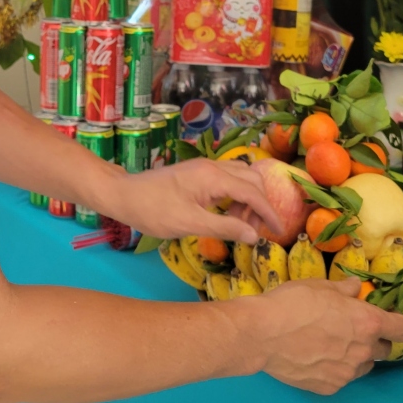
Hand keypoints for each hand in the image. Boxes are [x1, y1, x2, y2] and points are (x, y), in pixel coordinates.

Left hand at [102, 158, 284, 241]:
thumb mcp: (190, 224)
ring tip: (236, 224)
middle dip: (259, 204)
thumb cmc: (153, 211)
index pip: (253, 192)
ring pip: (241, 178)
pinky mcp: (197, 174)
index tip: (279, 232)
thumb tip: (254, 236)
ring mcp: (205, 168)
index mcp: (213, 176)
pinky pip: (227, 181)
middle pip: (253, 179)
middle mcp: (213, 167)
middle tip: (252, 230)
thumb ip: (225, 228)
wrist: (123, 195)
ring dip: (247, 200)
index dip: (269, 212)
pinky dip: (234, 197)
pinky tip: (224, 215)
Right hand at [246, 278, 402, 394]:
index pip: (401, 328)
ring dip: (356, 355)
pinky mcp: (330, 387)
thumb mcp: (320, 286)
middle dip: (374, 339)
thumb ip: (344, 289)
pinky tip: (316, 356)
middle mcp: (363, 351)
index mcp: (367, 322)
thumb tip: (356, 288)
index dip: (396, 322)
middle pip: (384, 349)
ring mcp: (347, 373)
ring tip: (332, 344)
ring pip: (363, 366)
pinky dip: (335, 368)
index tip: (387, 318)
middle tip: (353, 328)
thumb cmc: (293, 303)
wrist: (263, 333)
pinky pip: (342, 377)